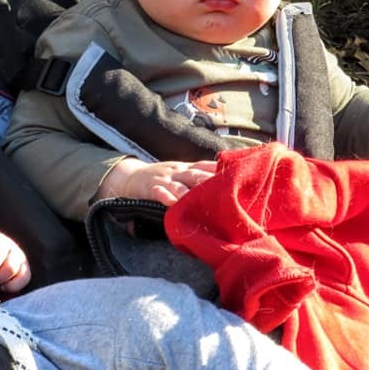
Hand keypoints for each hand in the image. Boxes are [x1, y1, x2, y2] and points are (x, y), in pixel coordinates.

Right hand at [98, 157, 217, 205]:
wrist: (130, 177)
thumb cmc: (161, 178)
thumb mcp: (180, 173)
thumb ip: (198, 176)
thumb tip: (224, 182)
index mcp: (186, 168)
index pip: (206, 166)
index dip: (221, 170)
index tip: (238, 174)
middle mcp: (178, 171)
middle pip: (197, 175)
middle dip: (211, 181)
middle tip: (227, 190)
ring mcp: (164, 179)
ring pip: (180, 185)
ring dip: (191, 192)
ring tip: (202, 199)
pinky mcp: (150, 188)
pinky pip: (159, 192)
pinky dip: (166, 196)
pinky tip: (172, 203)